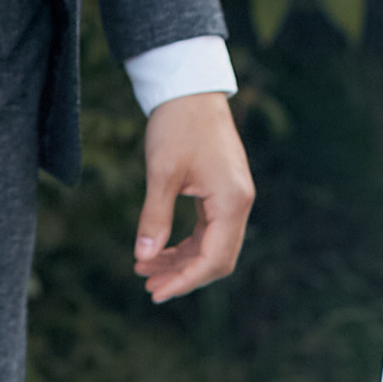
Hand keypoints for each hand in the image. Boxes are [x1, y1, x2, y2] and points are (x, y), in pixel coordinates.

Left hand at [133, 91, 254, 304]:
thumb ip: (155, 217)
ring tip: (144, 269)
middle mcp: (239, 203)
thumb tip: (143, 258)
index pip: (214, 259)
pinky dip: (185, 243)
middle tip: (147, 286)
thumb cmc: (178, 125)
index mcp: (232, 201)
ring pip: (212, 246)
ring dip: (181, 261)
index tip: (155, 293)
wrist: (191, 88)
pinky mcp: (223, 191)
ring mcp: (233, 197)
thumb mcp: (162, 172)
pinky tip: (158, 249)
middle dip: (182, 275)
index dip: (185, 281)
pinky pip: (208, 230)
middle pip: (217, 258)